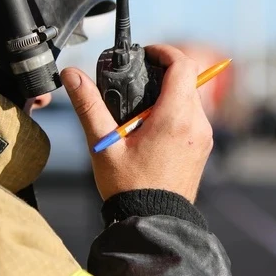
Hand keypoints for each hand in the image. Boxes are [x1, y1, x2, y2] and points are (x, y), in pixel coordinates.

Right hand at [61, 44, 212, 202]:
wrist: (154, 223)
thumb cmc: (130, 189)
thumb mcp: (104, 145)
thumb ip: (89, 106)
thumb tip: (72, 75)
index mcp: (175, 118)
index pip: (182, 65)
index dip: (164, 51)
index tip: (147, 53)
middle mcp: (196, 124)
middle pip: (187, 79)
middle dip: (163, 72)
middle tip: (137, 79)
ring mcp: (203, 137)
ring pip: (191, 98)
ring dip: (170, 93)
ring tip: (140, 109)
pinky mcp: (202, 148)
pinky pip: (193, 117)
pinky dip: (177, 111)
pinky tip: (151, 127)